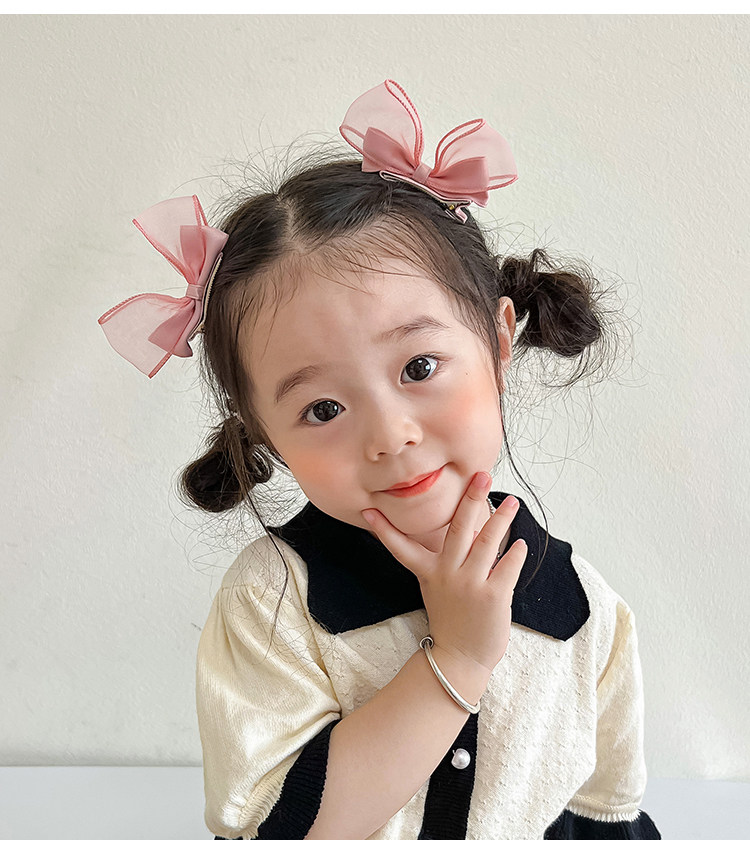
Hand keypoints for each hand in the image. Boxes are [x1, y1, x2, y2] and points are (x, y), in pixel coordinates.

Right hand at [361, 472, 526, 675]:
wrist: (462, 659)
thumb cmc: (453, 620)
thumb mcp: (438, 588)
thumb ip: (449, 560)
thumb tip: (468, 529)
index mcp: (429, 573)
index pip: (401, 547)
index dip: (384, 529)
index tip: (369, 510)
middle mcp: (447, 575)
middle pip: (459, 528)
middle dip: (471, 498)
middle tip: (481, 475)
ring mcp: (470, 584)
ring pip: (489, 541)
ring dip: (502, 518)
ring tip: (512, 502)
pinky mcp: (493, 596)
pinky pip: (508, 565)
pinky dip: (516, 551)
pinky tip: (520, 543)